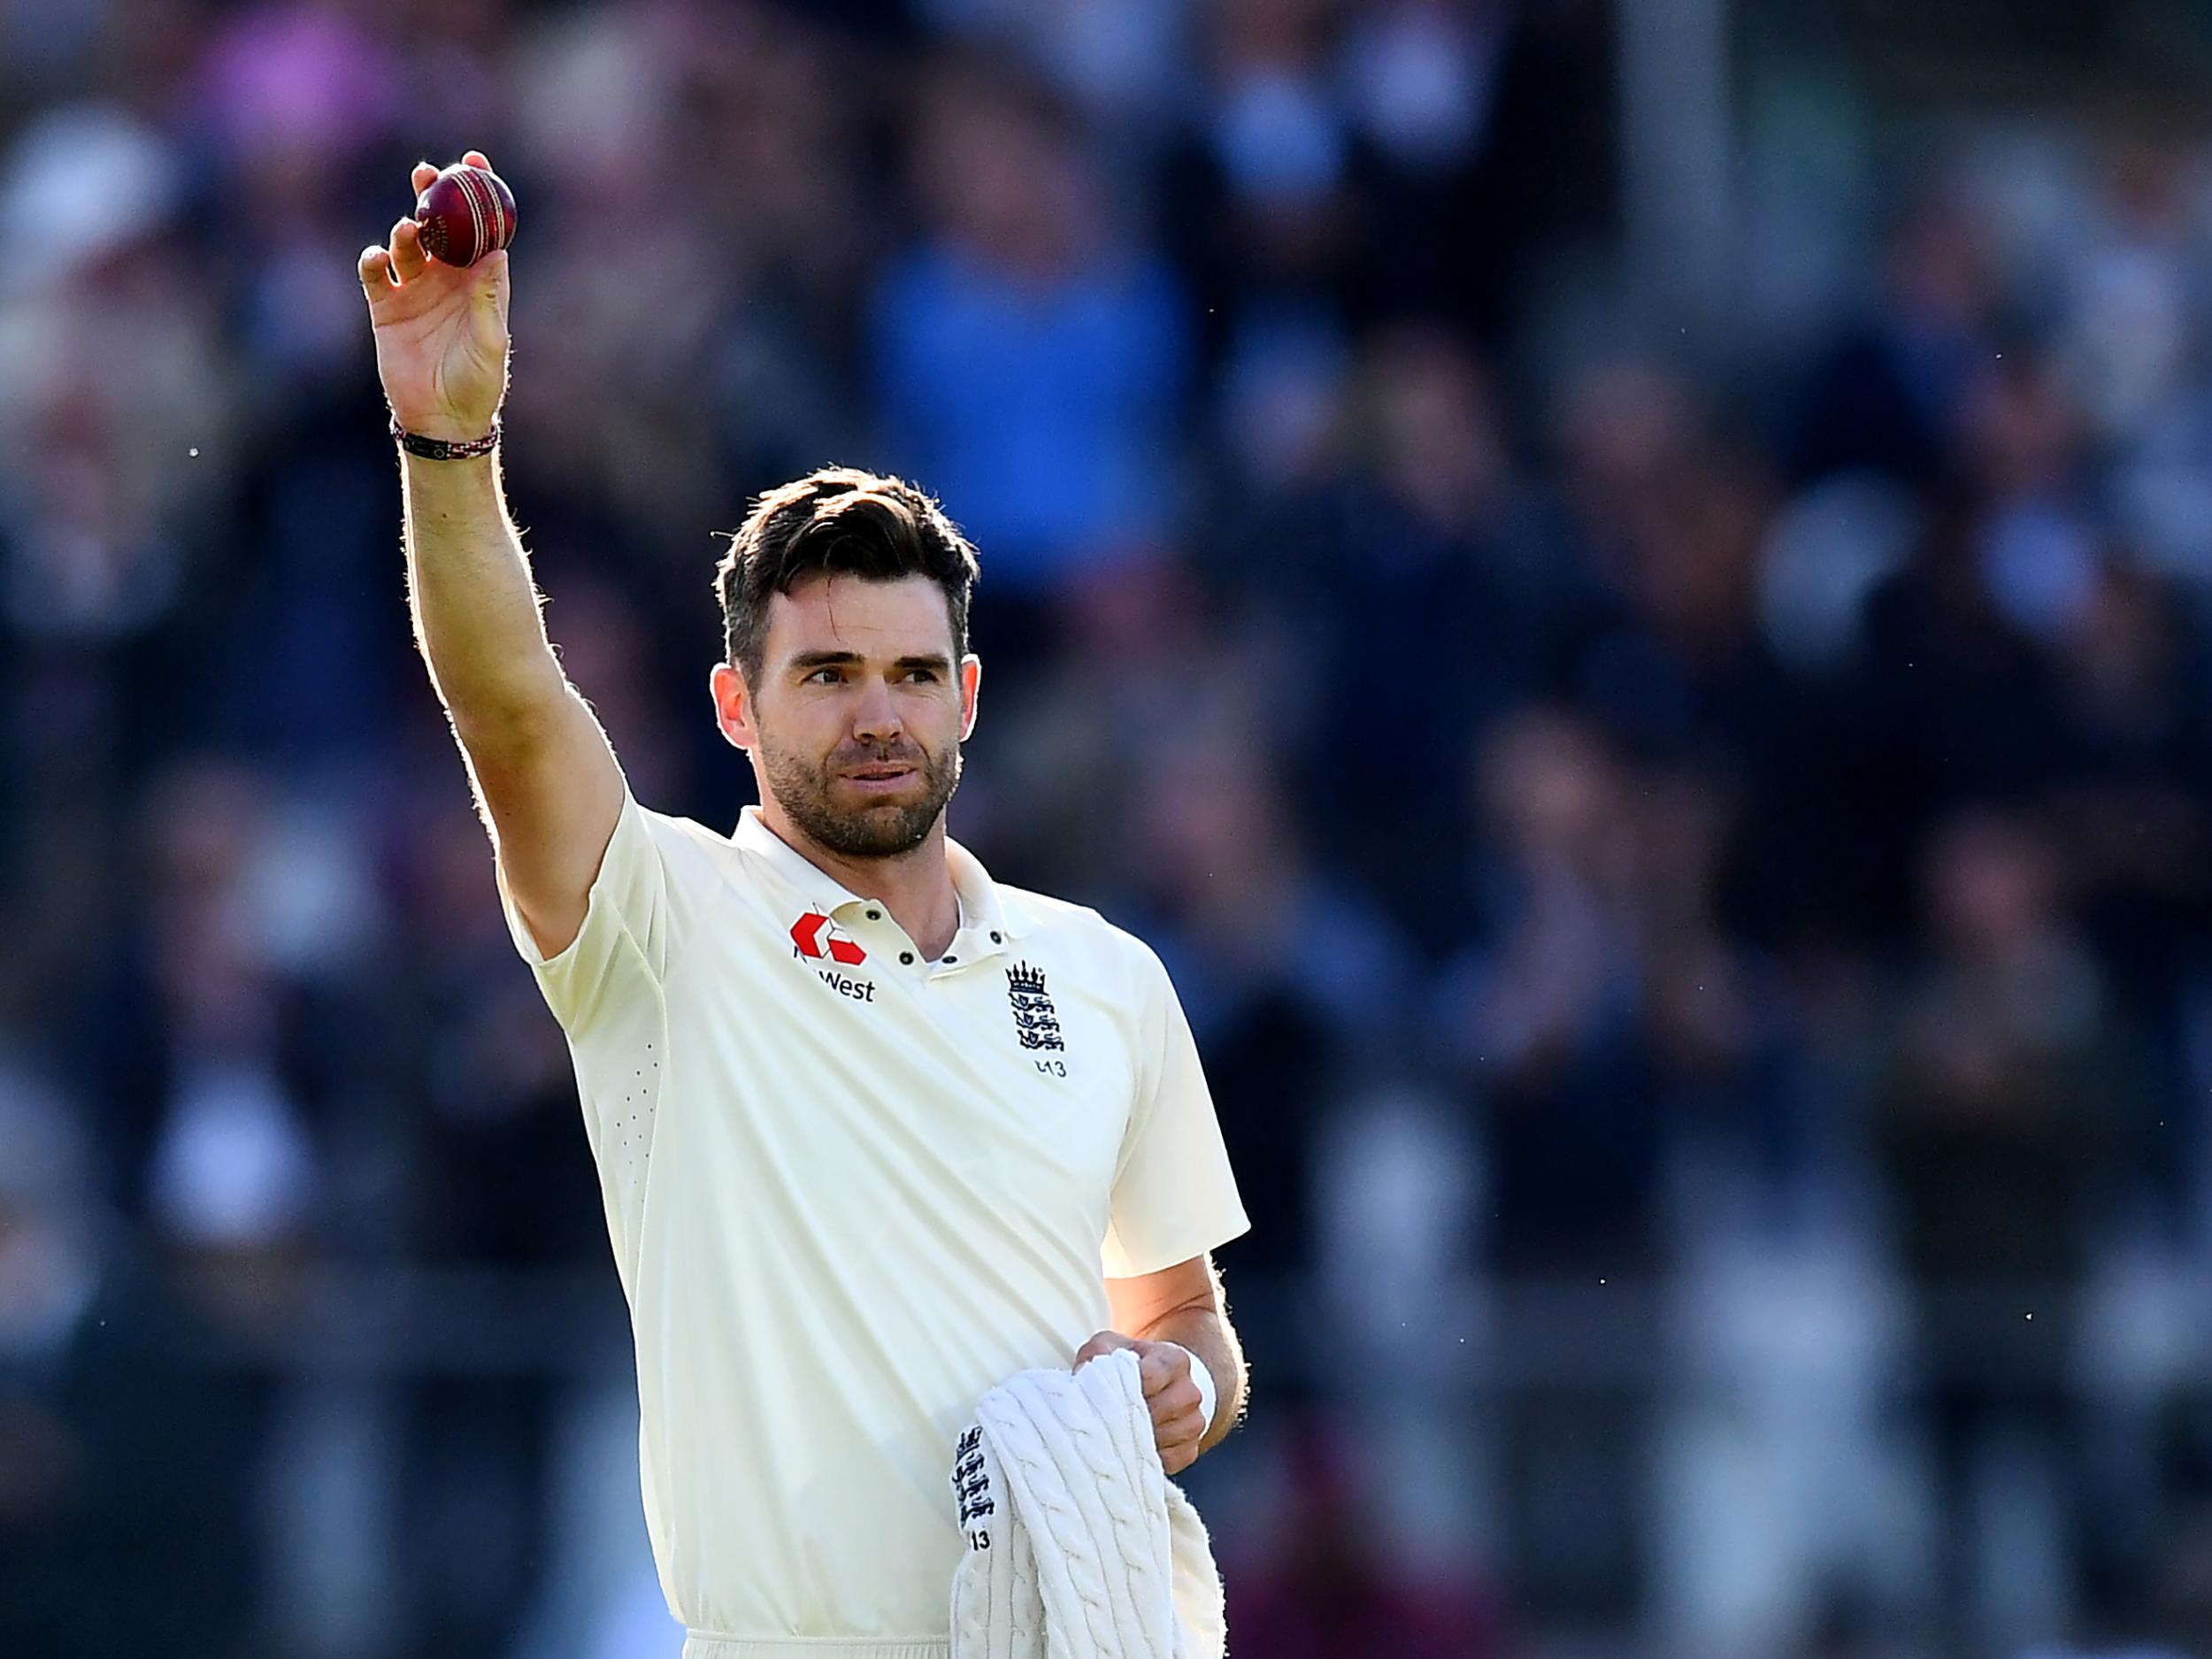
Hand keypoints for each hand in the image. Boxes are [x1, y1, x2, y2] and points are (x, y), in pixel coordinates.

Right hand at [357, 151, 509, 443]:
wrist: (443, 419)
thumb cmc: (478, 383)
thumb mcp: (491, 341)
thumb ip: (490, 298)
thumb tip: (498, 252)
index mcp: (478, 282)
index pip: (480, 229)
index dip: (478, 195)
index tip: (475, 163)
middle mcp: (446, 279)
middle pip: (438, 226)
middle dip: (433, 197)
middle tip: (429, 175)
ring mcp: (414, 290)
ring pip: (405, 244)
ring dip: (405, 229)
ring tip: (408, 228)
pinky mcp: (386, 308)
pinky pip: (375, 275)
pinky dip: (373, 261)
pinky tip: (379, 258)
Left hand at [1074, 1331, 1205, 1475]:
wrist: (1154, 1387)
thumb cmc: (1126, 1367)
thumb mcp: (1107, 1349)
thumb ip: (1096, 1355)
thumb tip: (1083, 1378)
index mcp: (1173, 1360)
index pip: (1150, 1377)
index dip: (1124, 1388)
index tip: (1103, 1396)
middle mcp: (1189, 1391)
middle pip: (1160, 1409)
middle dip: (1128, 1417)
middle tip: (1103, 1421)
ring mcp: (1193, 1421)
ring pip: (1167, 1437)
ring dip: (1138, 1441)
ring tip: (1114, 1437)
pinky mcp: (1190, 1448)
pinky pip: (1171, 1460)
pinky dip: (1148, 1460)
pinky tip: (1130, 1454)